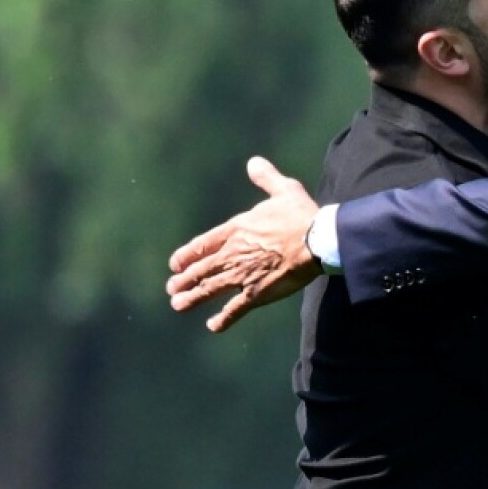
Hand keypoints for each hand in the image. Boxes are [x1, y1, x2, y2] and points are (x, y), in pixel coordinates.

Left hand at [166, 157, 320, 331]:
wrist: (316, 240)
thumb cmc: (300, 214)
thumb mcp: (283, 189)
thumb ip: (266, 178)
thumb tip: (254, 162)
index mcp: (235, 230)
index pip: (202, 245)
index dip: (187, 255)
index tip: (174, 264)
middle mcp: (233, 254)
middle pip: (201, 269)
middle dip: (184, 280)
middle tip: (172, 288)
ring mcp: (242, 275)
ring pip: (210, 289)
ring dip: (192, 298)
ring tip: (178, 305)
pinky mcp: (257, 293)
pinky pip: (235, 309)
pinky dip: (223, 319)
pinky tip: (213, 326)